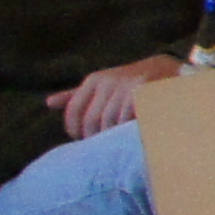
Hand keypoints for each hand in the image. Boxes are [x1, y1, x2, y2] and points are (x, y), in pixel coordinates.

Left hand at [56, 55, 185, 140]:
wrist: (166, 69)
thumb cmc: (128, 82)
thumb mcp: (101, 85)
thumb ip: (76, 95)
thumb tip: (48, 103)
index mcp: (94, 79)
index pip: (74, 110)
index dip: (74, 129)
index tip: (81, 139)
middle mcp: (108, 81)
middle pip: (92, 120)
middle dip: (94, 136)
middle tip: (99, 146)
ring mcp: (126, 86)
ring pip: (109, 122)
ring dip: (110, 136)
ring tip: (114, 141)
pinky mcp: (142, 93)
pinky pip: (126, 120)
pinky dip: (125, 130)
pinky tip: (127, 133)